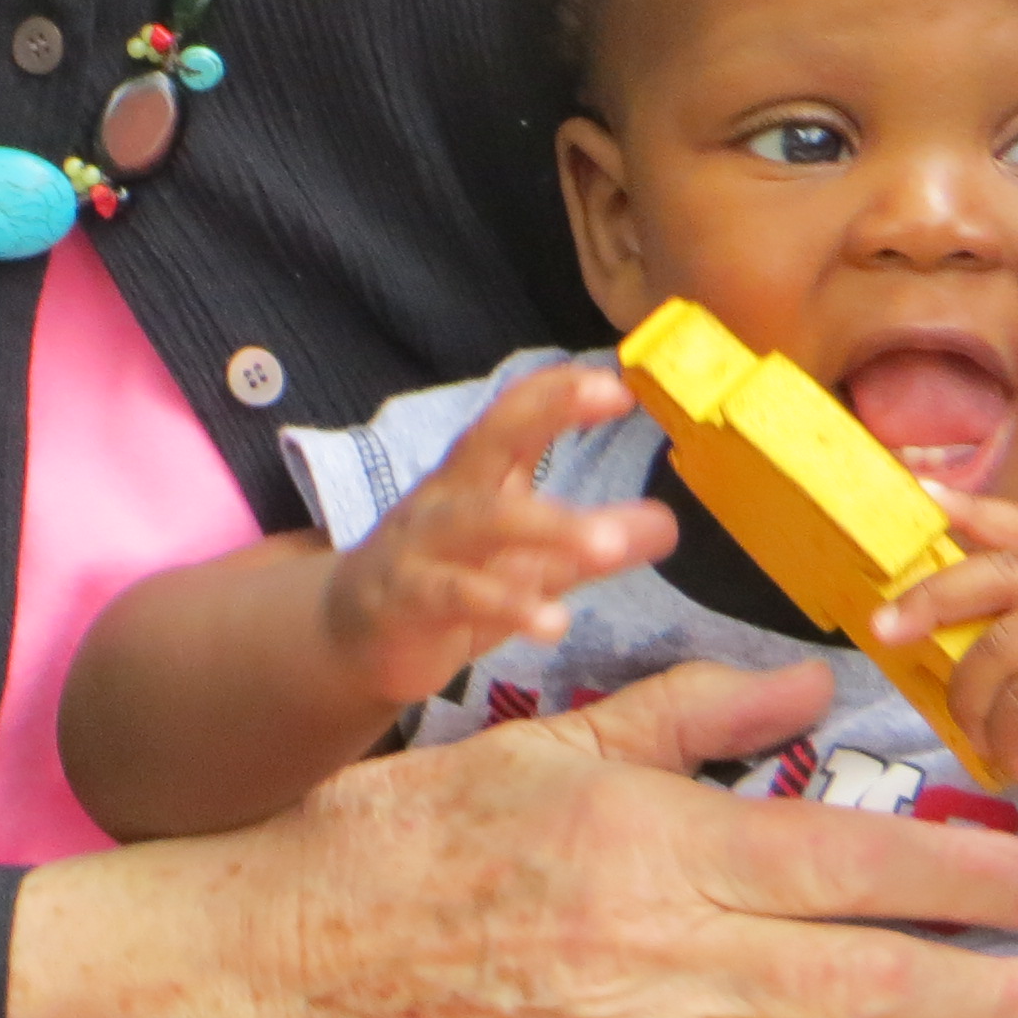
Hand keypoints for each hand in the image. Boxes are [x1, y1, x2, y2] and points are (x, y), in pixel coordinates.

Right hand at [248, 660, 1017, 1017]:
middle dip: (995, 994)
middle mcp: (653, 955)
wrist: (290, 945)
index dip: (960, 877)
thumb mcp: (545, 737)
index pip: (841, 863)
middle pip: (863, 983)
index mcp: (646, 844)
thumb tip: (808, 687)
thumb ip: (684, 710)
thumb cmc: (410, 829)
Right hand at [319, 358, 676, 706]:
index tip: (619, 382)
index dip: (559, 392)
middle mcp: (447, 499)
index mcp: (475, 479)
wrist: (350, 635)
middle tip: (615, 399)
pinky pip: (456, 595)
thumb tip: (667, 524)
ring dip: (547, 527)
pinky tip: (554, 622)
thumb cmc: (446, 582)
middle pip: (490, 441)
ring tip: (611, 546)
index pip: (513, 416)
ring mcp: (422, 546)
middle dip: (548, 413)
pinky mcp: (406, 600)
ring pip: (482, 521)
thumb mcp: (525, 563)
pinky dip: (505, 605)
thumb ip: (590, 544)